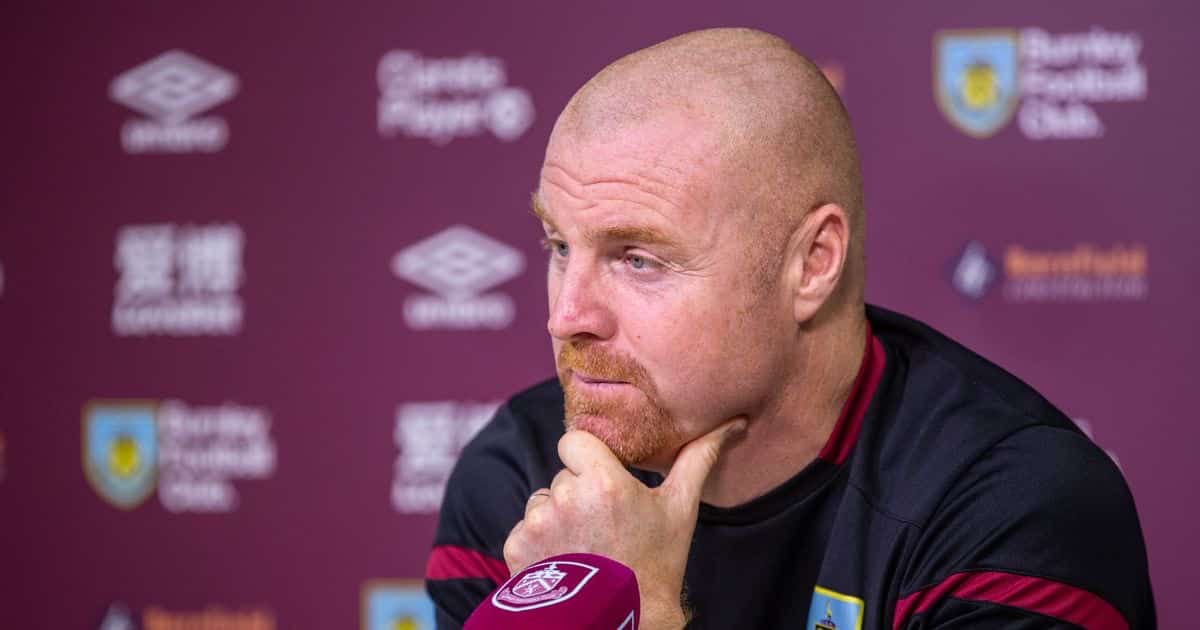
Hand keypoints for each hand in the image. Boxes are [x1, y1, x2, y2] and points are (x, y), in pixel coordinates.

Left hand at [503, 418, 745, 629]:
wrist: (623, 620)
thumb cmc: (656, 562)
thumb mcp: (680, 508)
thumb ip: (698, 458)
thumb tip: (731, 423)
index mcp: (603, 480)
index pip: (574, 441)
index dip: (587, 458)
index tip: (603, 479)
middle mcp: (565, 496)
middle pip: (564, 473)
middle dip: (578, 491)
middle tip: (603, 522)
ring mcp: (538, 523)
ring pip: (543, 500)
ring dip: (558, 516)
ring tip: (585, 545)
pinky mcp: (517, 547)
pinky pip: (525, 527)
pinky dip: (540, 541)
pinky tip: (566, 561)